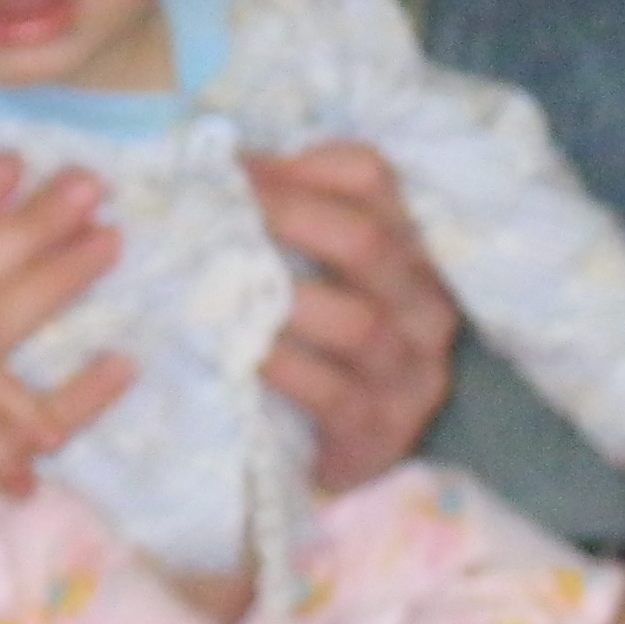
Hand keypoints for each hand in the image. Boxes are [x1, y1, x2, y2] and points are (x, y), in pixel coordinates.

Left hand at [244, 142, 461, 492]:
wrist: (328, 458)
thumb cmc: (310, 348)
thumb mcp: (308, 275)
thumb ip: (278, 224)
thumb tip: (200, 169)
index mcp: (407, 249)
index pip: (371, 177)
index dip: (298, 165)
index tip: (231, 171)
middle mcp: (424, 306)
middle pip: (366, 241)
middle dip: (284, 218)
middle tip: (215, 215)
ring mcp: (411, 374)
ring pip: (357, 321)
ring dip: (281, 297)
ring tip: (221, 285)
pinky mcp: (382, 433)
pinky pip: (335, 394)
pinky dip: (284, 367)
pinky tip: (242, 352)